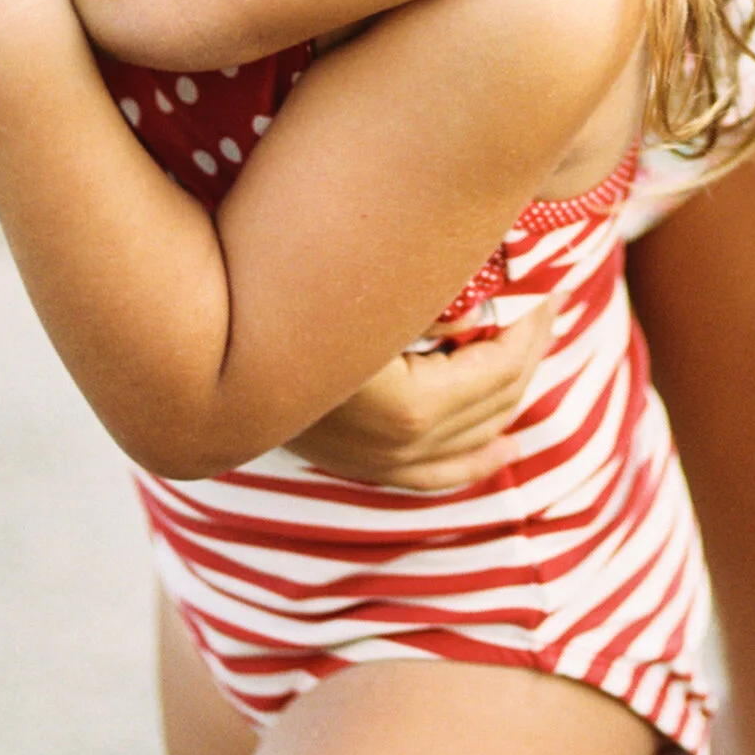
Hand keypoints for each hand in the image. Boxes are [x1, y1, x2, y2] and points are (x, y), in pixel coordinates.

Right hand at [285, 296, 558, 490]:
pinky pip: (434, 475)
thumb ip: (429, 294)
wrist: (209, 368)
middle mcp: (402, 447)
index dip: (530, 328)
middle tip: (545, 307)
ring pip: (472, 441)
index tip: (545, 291)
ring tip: (534, 354)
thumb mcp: (368, 294)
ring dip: (511, 400)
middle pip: (495, 403)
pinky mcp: (361, 466)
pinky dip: (474, 461)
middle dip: (529, 353)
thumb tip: (492, 278)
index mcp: (412, 409)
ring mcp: (380, 464)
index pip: (501, 369)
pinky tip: (504, 452)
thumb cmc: (292, 309)